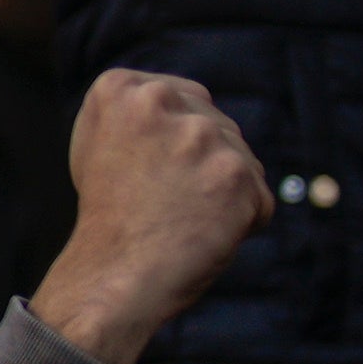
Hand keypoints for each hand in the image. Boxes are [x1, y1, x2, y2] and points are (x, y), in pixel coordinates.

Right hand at [26, 68, 270, 363]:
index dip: (175, 143)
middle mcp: (160, 100)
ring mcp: (201, 136)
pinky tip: (205, 234)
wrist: (113, 275)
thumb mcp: (102, 142)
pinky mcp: (235, 175)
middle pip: (216, 126)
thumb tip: (195, 108)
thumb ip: (144, 114)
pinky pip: (260, 199)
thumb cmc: (108, 216)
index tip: (149, 173)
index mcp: (121, 88)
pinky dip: (243, 222)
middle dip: (203, 164)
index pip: (184, 99)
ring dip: (223, 192)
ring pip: (240, 160)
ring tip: (184, 219)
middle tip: (166, 201)